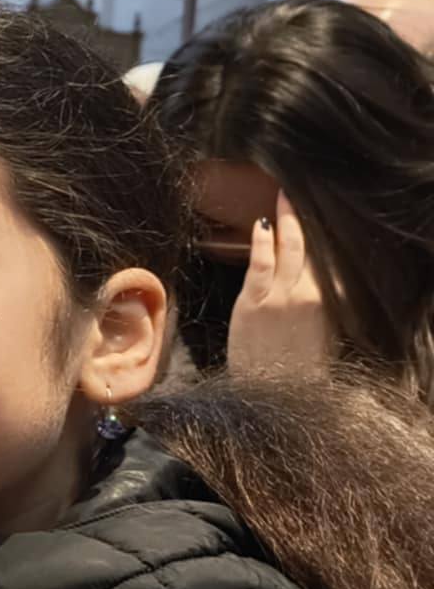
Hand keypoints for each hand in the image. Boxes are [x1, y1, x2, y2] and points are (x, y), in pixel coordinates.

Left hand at [228, 193, 333, 377]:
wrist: (276, 396)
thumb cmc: (299, 371)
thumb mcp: (326, 337)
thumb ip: (326, 307)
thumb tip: (326, 285)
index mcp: (333, 304)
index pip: (333, 261)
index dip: (329, 237)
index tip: (326, 215)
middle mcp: (312, 296)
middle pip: (313, 249)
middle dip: (309, 219)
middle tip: (304, 192)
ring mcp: (282, 297)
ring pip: (290, 250)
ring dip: (287, 220)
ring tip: (285, 196)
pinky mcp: (254, 302)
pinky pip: (261, 264)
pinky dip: (263, 242)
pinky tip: (262, 224)